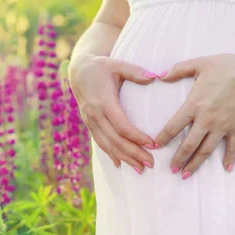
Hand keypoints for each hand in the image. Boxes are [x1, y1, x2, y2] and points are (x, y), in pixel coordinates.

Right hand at [68, 54, 156, 173]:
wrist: (78, 70)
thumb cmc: (101, 67)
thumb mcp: (118, 65)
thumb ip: (136, 71)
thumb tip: (156, 76)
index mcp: (104, 102)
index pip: (122, 125)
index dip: (137, 137)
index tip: (153, 145)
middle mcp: (95, 115)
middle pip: (115, 140)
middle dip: (133, 153)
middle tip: (151, 163)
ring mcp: (90, 121)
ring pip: (107, 145)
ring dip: (124, 158)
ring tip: (140, 169)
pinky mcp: (89, 124)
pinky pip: (100, 142)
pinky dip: (110, 154)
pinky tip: (120, 164)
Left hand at [154, 51, 234, 178]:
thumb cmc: (226, 66)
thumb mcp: (199, 64)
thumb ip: (177, 70)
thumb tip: (159, 75)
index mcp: (194, 105)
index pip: (173, 126)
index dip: (162, 138)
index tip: (154, 146)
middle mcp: (206, 120)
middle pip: (188, 144)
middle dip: (178, 159)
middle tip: (170, 170)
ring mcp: (222, 126)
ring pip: (206, 150)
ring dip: (196, 164)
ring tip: (186, 175)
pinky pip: (233, 147)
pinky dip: (230, 158)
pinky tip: (227, 168)